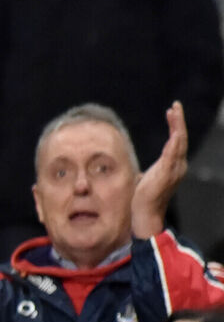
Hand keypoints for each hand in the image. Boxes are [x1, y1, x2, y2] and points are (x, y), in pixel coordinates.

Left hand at [131, 100, 186, 239]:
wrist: (145, 215)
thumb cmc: (143, 201)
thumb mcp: (146, 181)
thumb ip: (148, 174)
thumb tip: (140, 173)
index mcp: (173, 167)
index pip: (176, 142)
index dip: (175, 127)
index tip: (170, 113)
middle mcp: (177, 167)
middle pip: (181, 138)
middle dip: (178, 121)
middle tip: (175, 106)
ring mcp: (173, 170)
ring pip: (179, 142)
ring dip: (177, 126)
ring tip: (174, 111)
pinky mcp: (166, 174)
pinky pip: (172, 155)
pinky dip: (175, 142)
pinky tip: (175, 131)